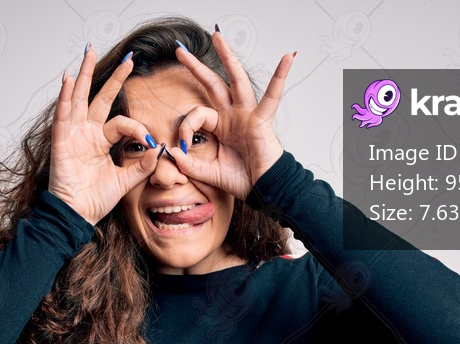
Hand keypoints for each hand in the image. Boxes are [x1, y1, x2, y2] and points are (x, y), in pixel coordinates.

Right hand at [48, 46, 160, 224]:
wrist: (78, 216)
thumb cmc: (96, 200)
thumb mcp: (125, 181)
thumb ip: (142, 166)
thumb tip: (159, 150)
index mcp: (101, 141)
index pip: (122, 122)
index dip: (137, 128)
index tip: (150, 141)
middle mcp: (86, 133)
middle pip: (99, 98)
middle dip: (112, 77)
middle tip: (127, 58)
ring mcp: (72, 136)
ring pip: (79, 99)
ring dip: (84, 75)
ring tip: (88, 52)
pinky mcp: (61, 143)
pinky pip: (63, 117)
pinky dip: (65, 98)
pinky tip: (69, 79)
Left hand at [168, 31, 295, 199]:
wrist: (265, 190)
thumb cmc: (244, 180)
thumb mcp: (210, 173)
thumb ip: (190, 165)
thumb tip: (171, 153)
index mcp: (221, 126)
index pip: (197, 115)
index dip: (185, 128)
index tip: (181, 147)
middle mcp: (233, 116)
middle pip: (213, 85)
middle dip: (196, 67)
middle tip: (181, 51)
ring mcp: (248, 115)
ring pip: (236, 80)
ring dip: (227, 57)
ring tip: (217, 36)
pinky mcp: (261, 120)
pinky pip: (273, 96)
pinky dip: (281, 76)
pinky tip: (288, 57)